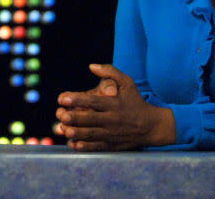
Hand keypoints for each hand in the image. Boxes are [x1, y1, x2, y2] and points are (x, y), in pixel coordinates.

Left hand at [54, 64, 174, 150]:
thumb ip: (110, 72)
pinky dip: (85, 147)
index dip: (77, 100)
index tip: (62, 98)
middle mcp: (112, 119)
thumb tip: (91, 66)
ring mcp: (112, 134)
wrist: (152, 126)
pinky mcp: (113, 145)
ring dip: (77, 133)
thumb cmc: (136, 102)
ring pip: (92, 134)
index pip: (93, 101)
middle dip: (76, 117)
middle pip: (91, 119)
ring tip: (64, 130)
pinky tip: (73, 144)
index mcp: (114, 104)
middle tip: (61, 115)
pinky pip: (97, 147)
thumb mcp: (128, 83)